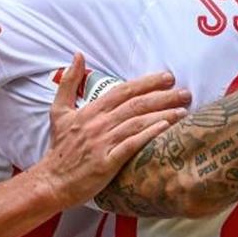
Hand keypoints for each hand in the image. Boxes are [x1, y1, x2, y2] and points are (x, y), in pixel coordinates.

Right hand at [31, 53, 190, 208]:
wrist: (51, 181)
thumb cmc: (59, 147)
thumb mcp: (59, 111)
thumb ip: (69, 82)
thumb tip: (77, 55)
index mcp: (91, 111)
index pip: (123, 91)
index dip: (147, 82)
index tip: (168, 77)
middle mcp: (98, 124)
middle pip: (135, 105)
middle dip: (163, 97)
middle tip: (185, 93)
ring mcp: (102, 143)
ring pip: (137, 123)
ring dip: (162, 115)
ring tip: (183, 111)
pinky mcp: (106, 163)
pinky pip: (131, 145)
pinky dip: (148, 135)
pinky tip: (165, 129)